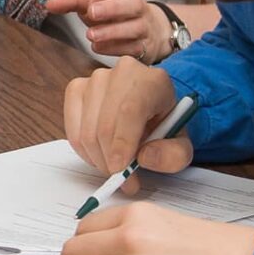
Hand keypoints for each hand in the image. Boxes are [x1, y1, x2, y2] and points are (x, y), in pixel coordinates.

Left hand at [45, 0, 167, 60]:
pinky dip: (115, 48)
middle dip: (111, 8)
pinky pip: (133, 48)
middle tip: (92, 12)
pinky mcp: (144, 47)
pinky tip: (98, 48)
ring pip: (133, 28)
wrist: (150, 31)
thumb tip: (49, 4)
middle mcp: (137, 7)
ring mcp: (143, 27)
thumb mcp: (95, 3)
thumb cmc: (115, 13)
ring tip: (90, 35)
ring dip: (111, 31)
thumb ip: (72, 1)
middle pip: (131, 4)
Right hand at [62, 57, 193, 179]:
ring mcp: (95, 79)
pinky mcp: (76, 88)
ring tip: (115, 168)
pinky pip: (73, 130)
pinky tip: (101, 155)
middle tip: (124, 182)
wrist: (150, 109)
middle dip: (111, 161)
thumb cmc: (163, 127)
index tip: (121, 170)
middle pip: (105, 125)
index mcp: (153, 81)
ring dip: (99, 159)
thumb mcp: (180, 146)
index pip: (130, 110)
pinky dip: (85, 151)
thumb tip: (144, 157)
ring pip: (87, 131)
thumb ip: (173, 155)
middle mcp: (122, 73)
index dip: (122, 143)